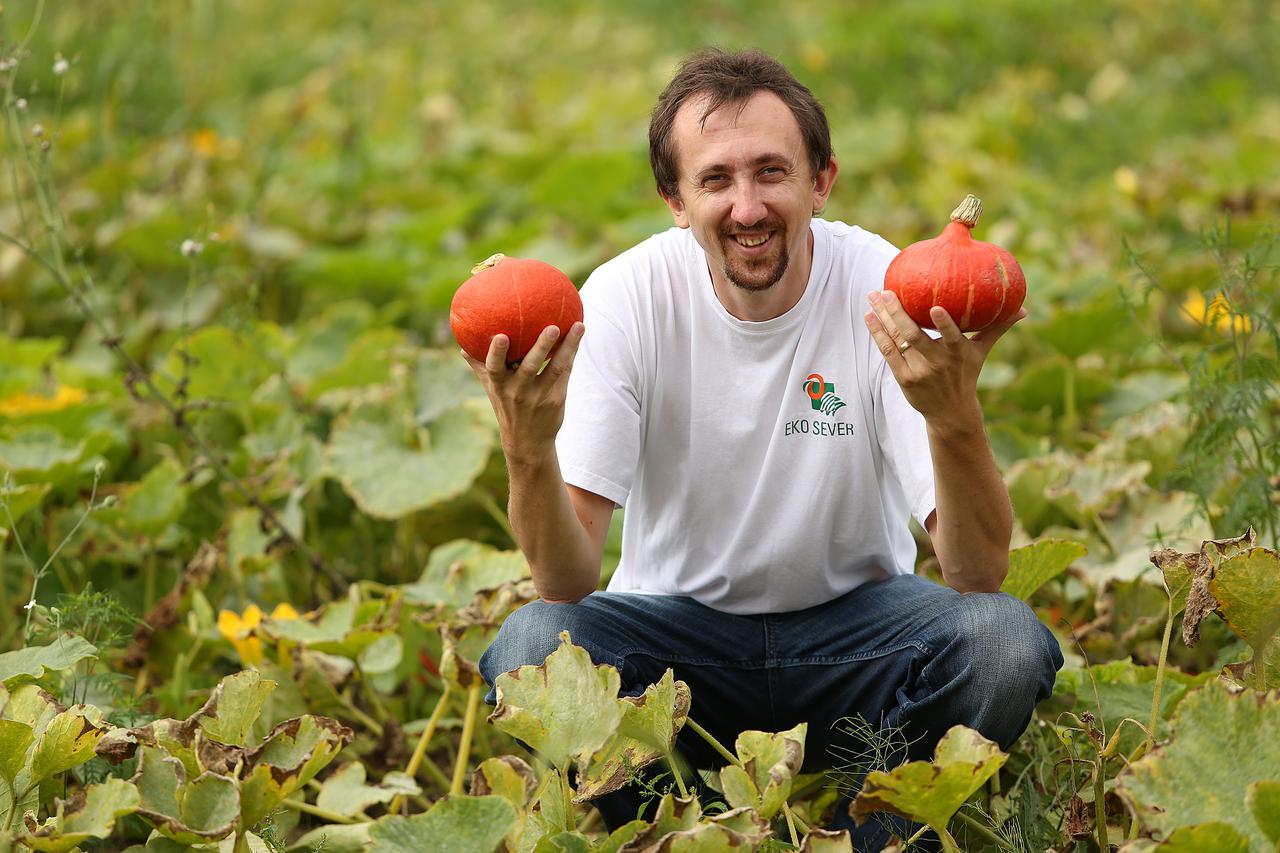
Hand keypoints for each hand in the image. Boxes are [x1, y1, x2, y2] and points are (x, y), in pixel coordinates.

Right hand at [461, 323, 585, 466]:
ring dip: (568, 347)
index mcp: (500, 386)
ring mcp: (540, 396)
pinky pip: (565, 371)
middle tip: (552, 327)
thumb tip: (463, 346)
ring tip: (578, 326)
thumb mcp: (491, 389)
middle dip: (541, 346)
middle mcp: (519, 391)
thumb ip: (480, 366)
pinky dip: (572, 352)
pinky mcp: (556, 398)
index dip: (497, 353)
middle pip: (530, 366)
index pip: (494, 368)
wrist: (527, 442)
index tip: (501, 336)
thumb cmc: (507, 407)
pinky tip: (578, 334)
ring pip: (555, 368)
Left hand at [864, 290, 1024, 423]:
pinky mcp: (904, 378)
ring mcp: (918, 371)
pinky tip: (869, 316)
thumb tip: (1022, 309)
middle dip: (898, 313)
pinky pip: (888, 352)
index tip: (935, 307)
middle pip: (914, 336)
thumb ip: (997, 328)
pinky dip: (877, 333)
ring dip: (882, 318)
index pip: (952, 337)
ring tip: (872, 297)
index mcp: (958, 354)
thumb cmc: (966, 374)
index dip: (944, 325)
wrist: (950, 413)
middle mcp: (937, 363)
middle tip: (885, 291)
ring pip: (897, 341)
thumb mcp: (982, 352)